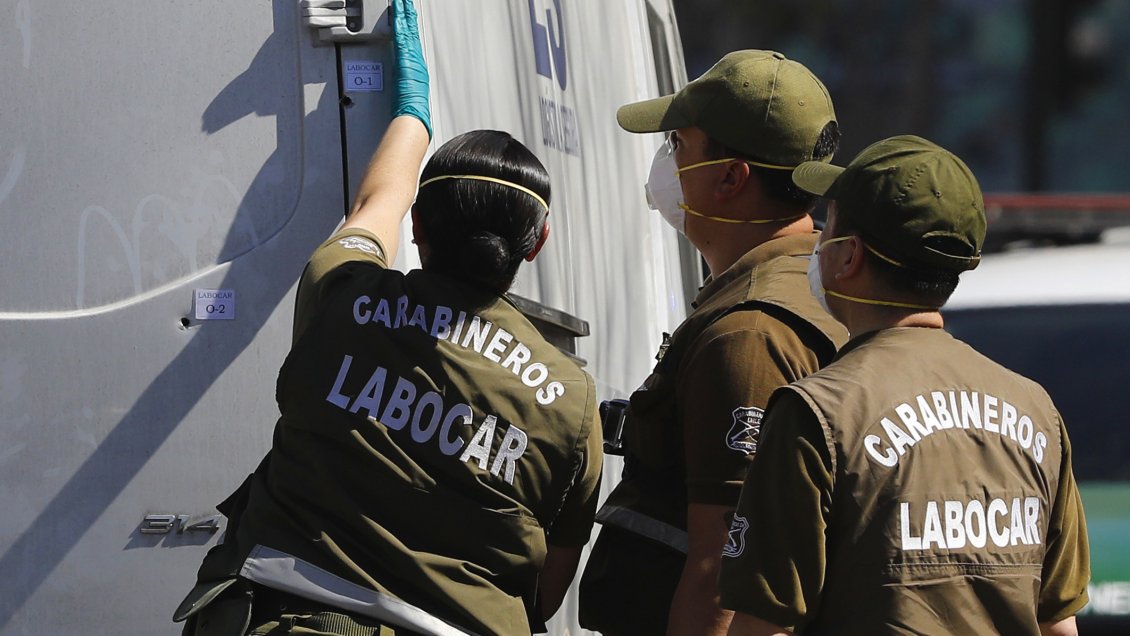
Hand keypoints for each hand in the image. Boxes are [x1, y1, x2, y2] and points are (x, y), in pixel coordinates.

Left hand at [391, 0, 431, 137]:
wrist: (414, 114)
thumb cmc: (412, 107)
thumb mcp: (410, 92)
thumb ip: (407, 83)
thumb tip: (405, 83)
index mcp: (416, 64)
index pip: (412, 39)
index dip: (410, 25)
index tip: (408, 13)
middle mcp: (415, 58)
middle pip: (410, 30)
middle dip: (408, 14)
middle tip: (405, 1)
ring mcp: (411, 56)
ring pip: (407, 29)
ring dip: (404, 13)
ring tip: (402, 1)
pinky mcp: (405, 57)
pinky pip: (402, 35)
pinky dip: (401, 23)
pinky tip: (399, 12)